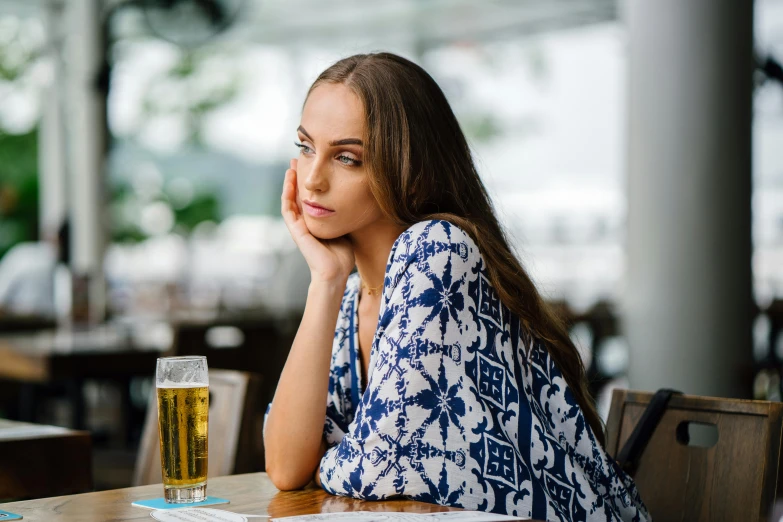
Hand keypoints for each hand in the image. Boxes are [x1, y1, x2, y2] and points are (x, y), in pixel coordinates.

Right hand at [281, 159, 354, 284]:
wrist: (334, 271)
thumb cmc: (342, 254)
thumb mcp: (343, 227)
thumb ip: (343, 215)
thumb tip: (354, 199)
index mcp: (315, 222)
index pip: (310, 198)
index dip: (309, 183)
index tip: (312, 167)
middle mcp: (305, 222)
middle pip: (298, 195)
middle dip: (298, 178)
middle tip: (298, 159)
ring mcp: (299, 226)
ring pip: (290, 199)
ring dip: (290, 182)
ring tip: (292, 165)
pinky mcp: (295, 229)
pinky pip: (288, 208)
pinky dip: (287, 193)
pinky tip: (290, 179)